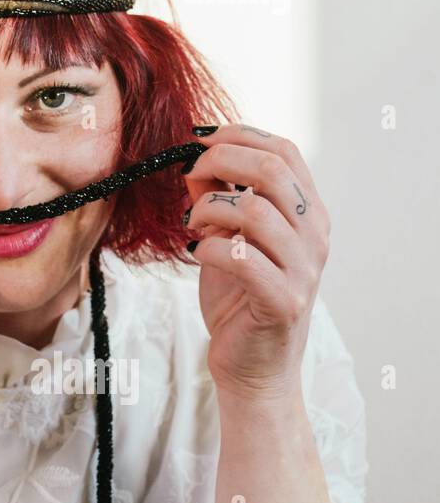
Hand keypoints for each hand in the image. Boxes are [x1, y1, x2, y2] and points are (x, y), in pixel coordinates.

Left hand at [181, 123, 331, 402]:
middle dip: (221, 160)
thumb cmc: (239, 298)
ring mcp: (304, 269)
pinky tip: (198, 253)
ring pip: (257, 210)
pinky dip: (210, 247)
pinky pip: (242, 257)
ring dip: (210, 208)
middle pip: (273, 171)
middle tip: (188, 173)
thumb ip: (216, 198)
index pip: (284, 151)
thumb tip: (195, 159)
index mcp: (307, 212)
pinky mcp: (284, 301)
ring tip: (192, 223)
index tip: (198, 139)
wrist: (252, 366)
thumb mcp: (225, 236)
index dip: (239, 135)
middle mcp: (315, 235)